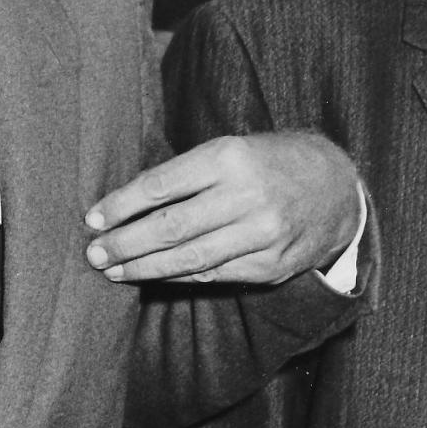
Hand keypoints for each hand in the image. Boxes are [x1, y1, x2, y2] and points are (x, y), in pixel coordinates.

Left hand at [84, 132, 360, 283]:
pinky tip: (151, 276)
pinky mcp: (271, 266)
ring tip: (112, 270)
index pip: (160, 185)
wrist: (335, 188)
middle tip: (93, 253)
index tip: (91, 219)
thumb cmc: (264, 163)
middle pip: (171, 227)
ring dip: (144, 267)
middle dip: (125, 243)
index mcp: (229, 157)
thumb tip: (121, 207)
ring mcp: (262, 234)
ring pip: (190, 258)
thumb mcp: (227, 150)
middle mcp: (247, 196)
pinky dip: (177, 276)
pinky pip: (213, 274)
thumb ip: (182, 175)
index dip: (121, 205)